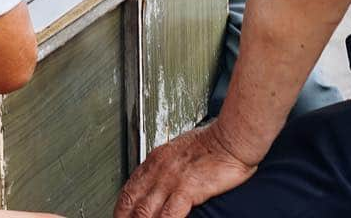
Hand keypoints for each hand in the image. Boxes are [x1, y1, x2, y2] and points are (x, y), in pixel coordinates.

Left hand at [115, 122, 256, 217]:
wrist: (230, 139)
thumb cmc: (211, 144)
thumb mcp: (178, 150)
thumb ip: (166, 166)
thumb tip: (158, 179)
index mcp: (155, 160)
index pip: (129, 188)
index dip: (121, 208)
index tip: (120, 217)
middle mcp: (158, 169)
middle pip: (132, 202)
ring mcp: (170, 180)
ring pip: (144, 212)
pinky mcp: (187, 189)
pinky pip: (168, 215)